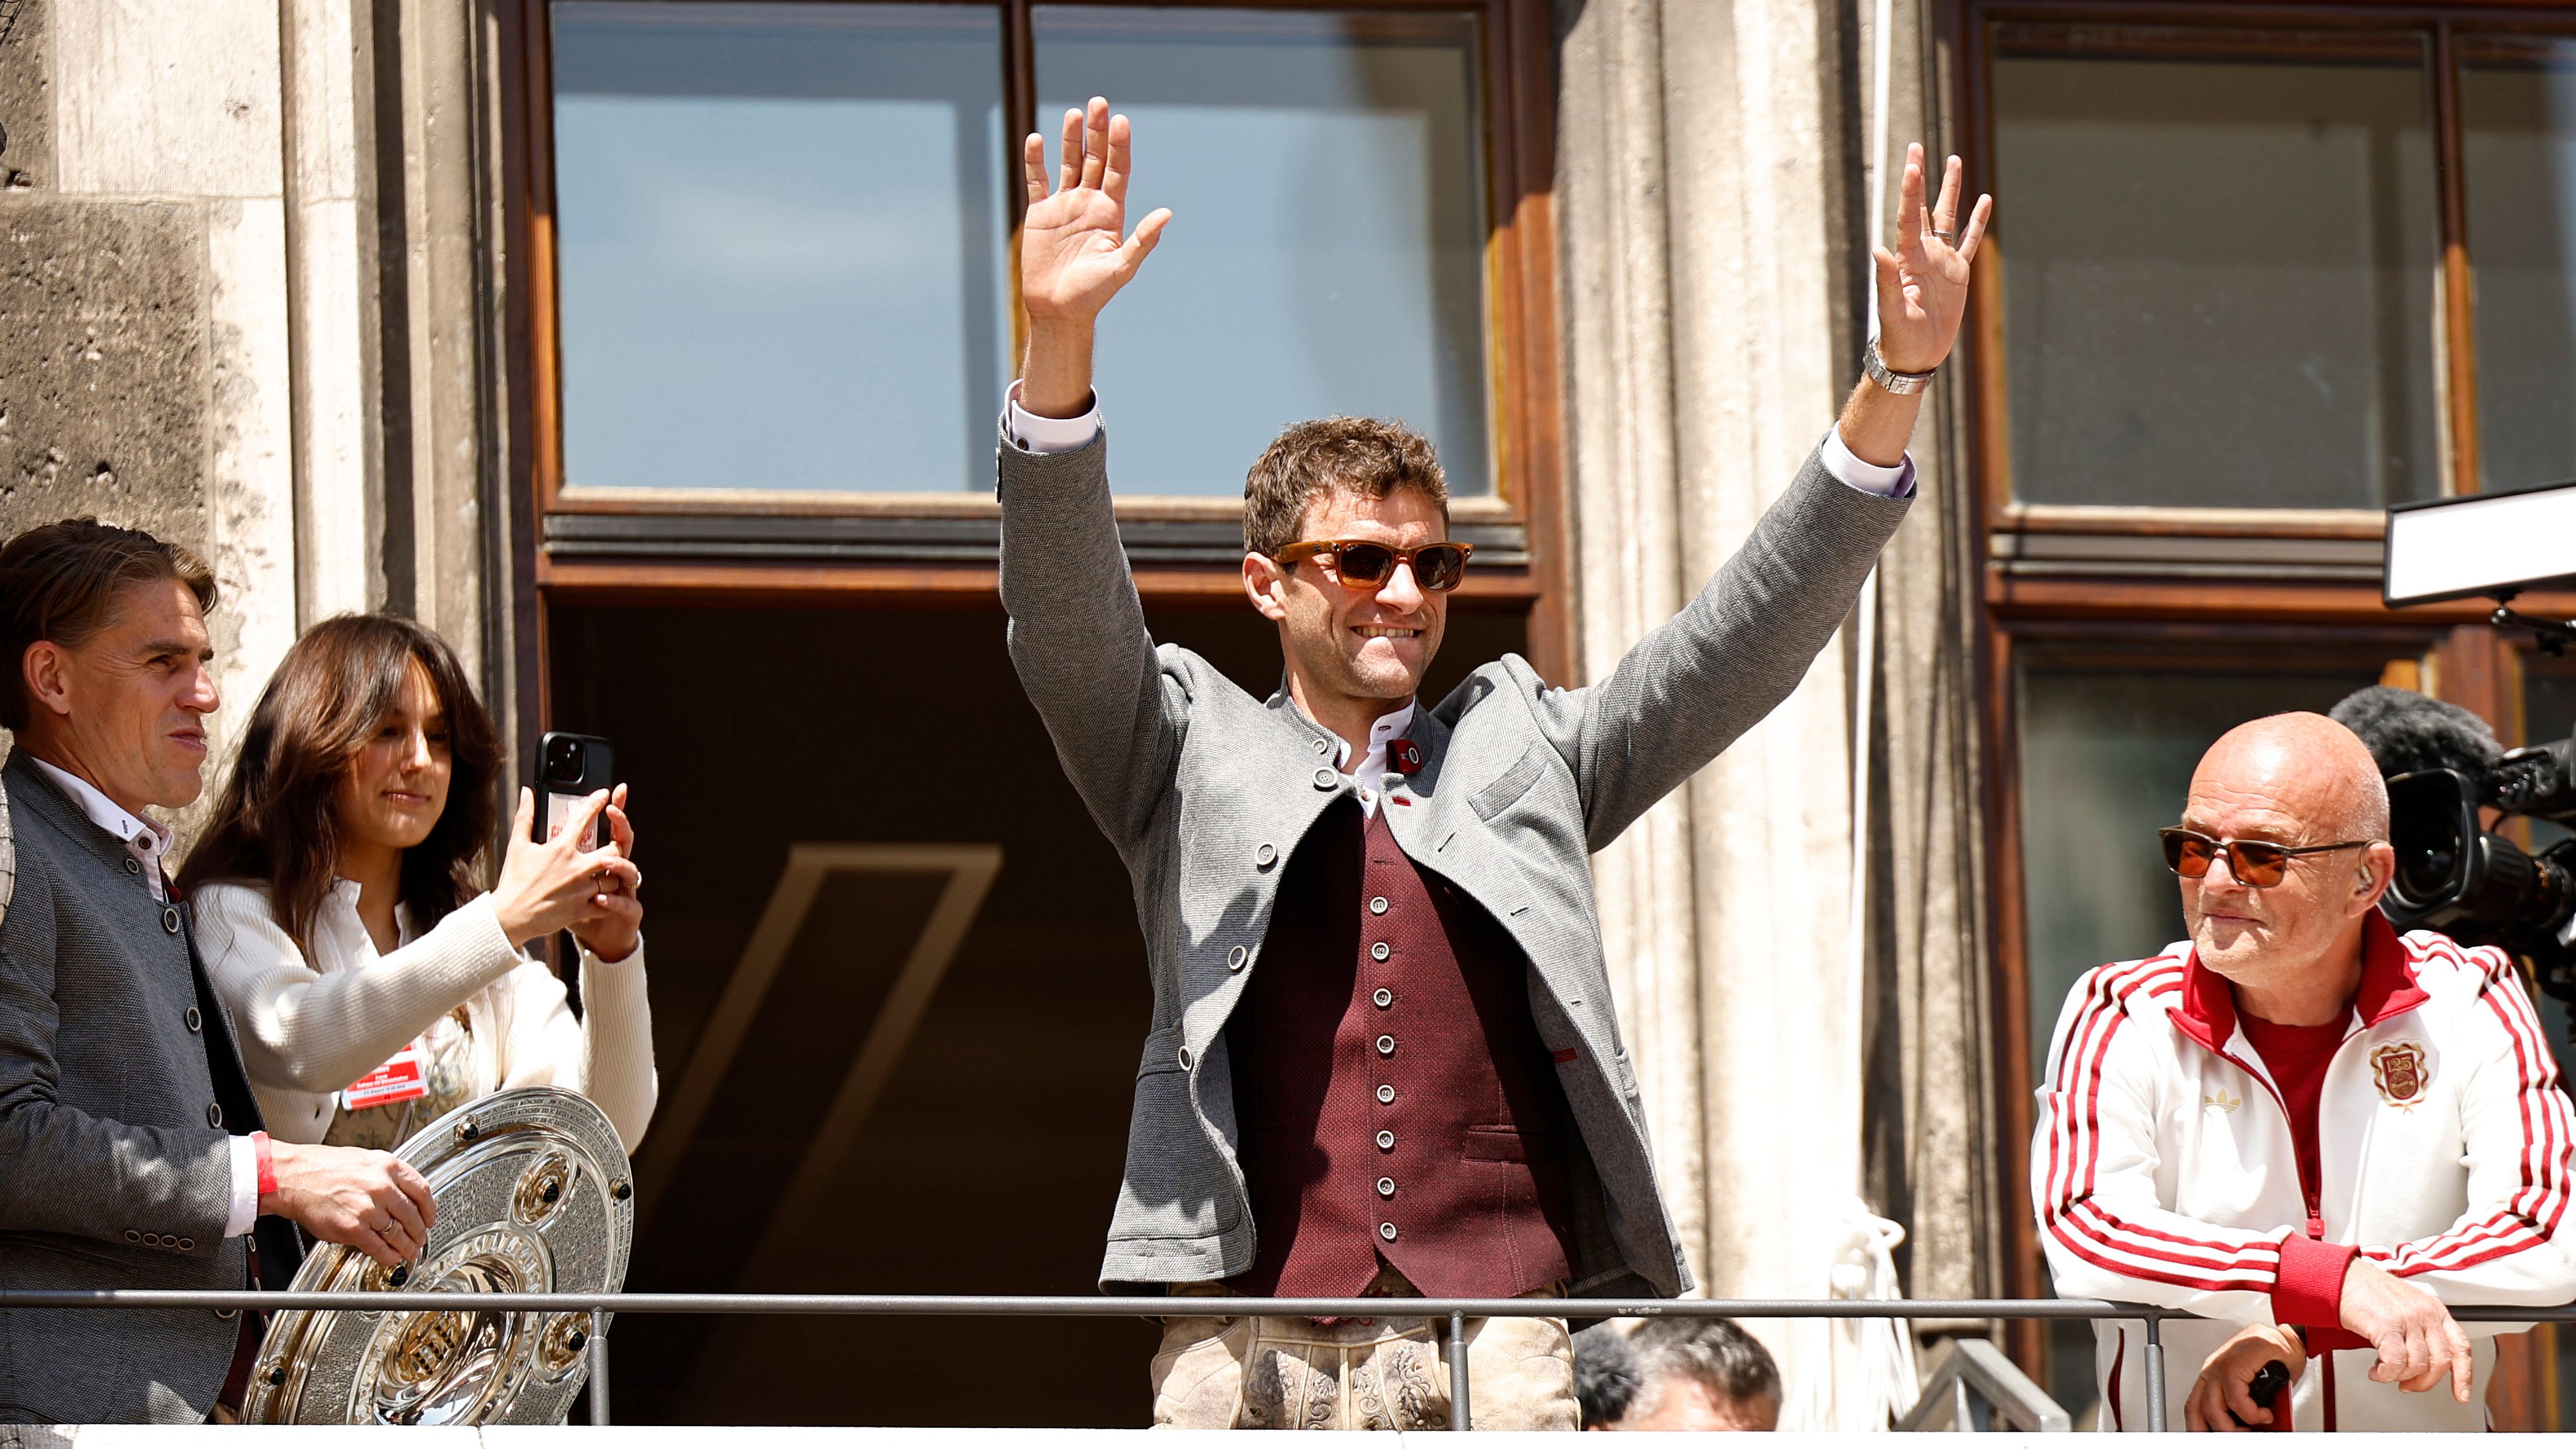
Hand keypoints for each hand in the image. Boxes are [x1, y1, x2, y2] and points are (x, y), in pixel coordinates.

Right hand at [263, 1139, 436, 1268]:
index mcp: (388, 1167)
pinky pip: (378, 1247)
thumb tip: (404, 1194)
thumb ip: (387, 1176)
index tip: (430, 1218)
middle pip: (413, 1215)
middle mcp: (381, 1186)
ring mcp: (368, 1208)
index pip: (422, 1191)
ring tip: (409, 1252)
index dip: (430, 1209)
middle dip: (420, 1232)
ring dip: (407, 1247)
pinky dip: (388, 1256)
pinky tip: (390, 1258)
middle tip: (421, 1239)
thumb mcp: (365, 1160)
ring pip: (398, 1233)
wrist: (293, 1176)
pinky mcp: (353, 1228)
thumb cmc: (323, 1167)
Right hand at [491, 788, 639, 948]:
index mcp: (561, 849)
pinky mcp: (582, 909)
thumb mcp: (517, 846)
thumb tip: (527, 793)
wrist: (510, 916)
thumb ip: (525, 817)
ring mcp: (581, 889)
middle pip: (613, 850)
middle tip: (611, 847)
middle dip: (616, 847)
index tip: (604, 794)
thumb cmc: (514, 882)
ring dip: (614, 875)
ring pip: (614, 878)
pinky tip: (603, 896)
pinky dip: (609, 899)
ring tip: (606, 873)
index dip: (596, 802)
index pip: (584, 818)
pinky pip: (607, 903)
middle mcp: (576, 868)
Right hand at [1016, 97, 1170, 417]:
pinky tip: (1036, 139)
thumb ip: (1142, 240)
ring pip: (1070, 164)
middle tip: (1100, 102)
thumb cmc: (1092, 294)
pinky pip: (1038, 181)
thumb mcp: (1121, 268)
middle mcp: (1090, 204)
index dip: (1119, 146)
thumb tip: (1167, 213)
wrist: (1058, 310)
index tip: (1121, 121)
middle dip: (1098, 132)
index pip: (1118, 171)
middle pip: (1096, 159)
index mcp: (1111, 213)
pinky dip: (1036, 161)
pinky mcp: (1041, 214)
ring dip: (1073, 139)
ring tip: (1076, 112)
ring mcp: (1065, 206)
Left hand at [1871, 143, 1990, 374]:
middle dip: (1920, 178)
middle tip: (1916, 147)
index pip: (1908, 216)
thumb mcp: (1893, 312)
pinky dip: (1976, 222)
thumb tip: (1878, 250)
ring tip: (1953, 160)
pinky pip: (1969, 241)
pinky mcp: (1956, 273)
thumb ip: (1884, 282)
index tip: (1912, 163)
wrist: (1914, 356)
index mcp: (1906, 259)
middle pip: (1922, 207)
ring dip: (1950, 190)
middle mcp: (1922, 253)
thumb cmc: (1899, 339)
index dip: (1911, 190)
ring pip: (1946, 217)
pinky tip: (1983, 201)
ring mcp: (1940, 261)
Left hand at [2184, 1323, 2304, 1430]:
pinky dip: (2251, 1413)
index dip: (2199, 1427)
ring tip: (2253, 1427)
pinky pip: (2235, 1397)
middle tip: (2240, 1435)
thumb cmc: (2273, 1362)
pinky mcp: (2237, 1362)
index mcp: (2211, 1377)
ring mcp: (2221, 1365)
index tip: (2211, 1437)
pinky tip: (2264, 1414)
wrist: (2291, 1341)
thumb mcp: (2252, 1389)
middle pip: (2197, 1410)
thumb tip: (2245, 1430)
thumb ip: (2242, 1407)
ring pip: (2212, 1407)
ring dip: (2233, 1427)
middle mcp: (2212, 1370)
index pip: (2194, 1407)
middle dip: (2217, 1430)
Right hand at [2341, 1256, 2473, 1401]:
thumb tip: (2423, 1362)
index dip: (2463, 1375)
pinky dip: (2385, 1373)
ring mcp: (2407, 1319)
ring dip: (2399, 1377)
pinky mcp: (2386, 1325)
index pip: (2460, 1347)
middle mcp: (2425, 1314)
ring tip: (2384, 1373)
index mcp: (2434, 1310)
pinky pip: (2395, 1362)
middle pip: (2440, 1362)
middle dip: (2424, 1382)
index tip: (2461, 1394)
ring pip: (2417, 1365)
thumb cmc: (2369, 1291)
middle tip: (2408, 1385)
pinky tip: (2376, 1371)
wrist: (2343, 1276)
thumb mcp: (2407, 1307)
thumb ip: (2421, 1330)